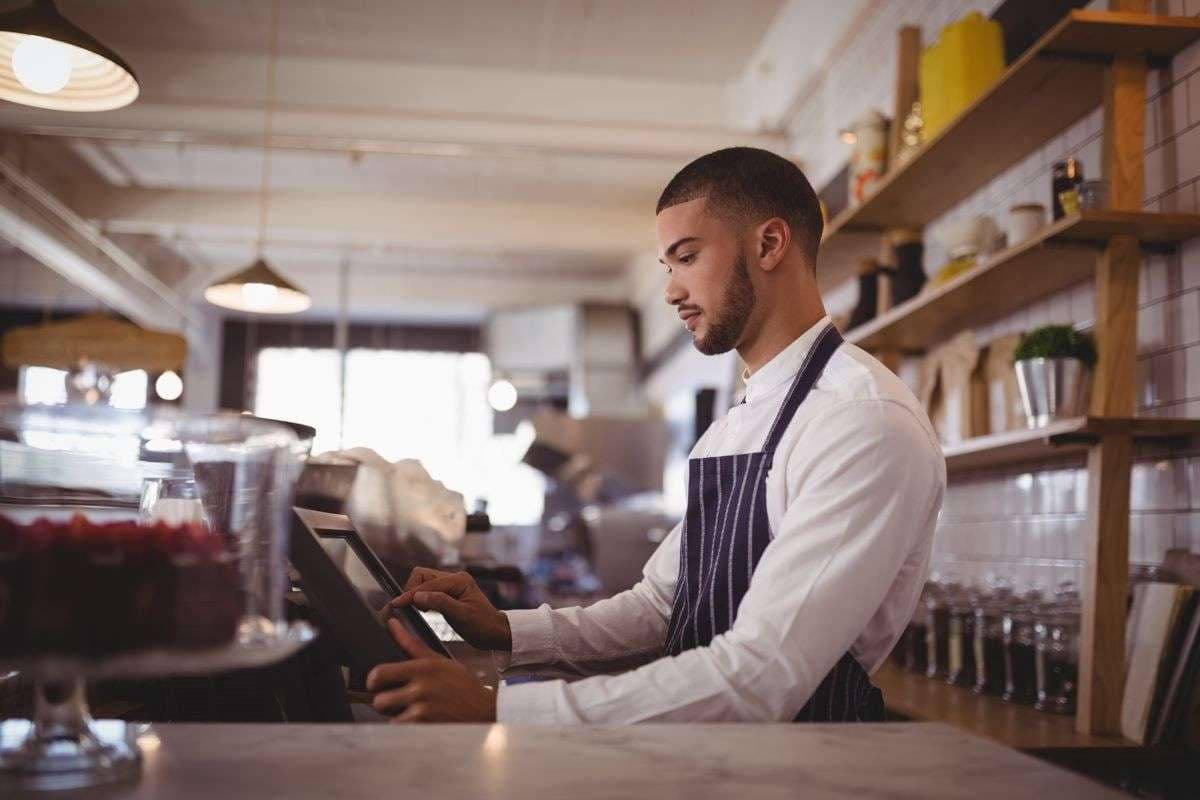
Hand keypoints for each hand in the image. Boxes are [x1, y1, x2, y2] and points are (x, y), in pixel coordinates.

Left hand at [368, 618, 496, 722]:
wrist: (484, 710)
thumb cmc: (461, 685)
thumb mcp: (439, 661)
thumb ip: (412, 645)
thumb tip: (392, 623)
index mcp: (422, 667)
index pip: (379, 673)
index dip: (374, 681)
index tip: (377, 684)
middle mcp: (421, 687)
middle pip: (379, 700)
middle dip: (385, 702)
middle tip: (397, 701)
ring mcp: (423, 708)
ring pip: (388, 717)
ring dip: (395, 716)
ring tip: (409, 712)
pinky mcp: (426, 726)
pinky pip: (400, 729)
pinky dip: (406, 728)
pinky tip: (418, 723)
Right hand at [389, 567, 511, 651]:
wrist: (495, 633)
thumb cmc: (483, 626)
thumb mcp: (462, 616)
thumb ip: (440, 603)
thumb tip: (417, 596)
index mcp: (459, 580)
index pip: (427, 584)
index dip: (410, 594)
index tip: (395, 605)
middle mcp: (454, 578)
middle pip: (422, 575)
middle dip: (411, 590)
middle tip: (408, 609)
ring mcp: (451, 584)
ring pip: (423, 581)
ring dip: (415, 594)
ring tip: (415, 610)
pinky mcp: (448, 592)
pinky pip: (428, 590)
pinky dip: (421, 598)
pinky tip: (422, 610)